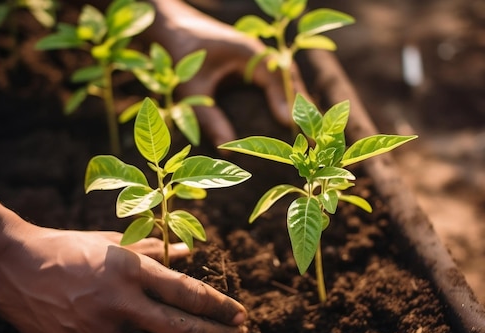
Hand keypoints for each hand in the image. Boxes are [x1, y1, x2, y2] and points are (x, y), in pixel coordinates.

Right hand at [0, 224, 247, 332]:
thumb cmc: (65, 247)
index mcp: (131, 270)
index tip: (240, 314)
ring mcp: (105, 332)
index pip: (191, 294)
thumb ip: (154, 248)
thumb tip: (190, 253)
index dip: (222, 308)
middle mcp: (122, 304)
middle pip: (185, 331)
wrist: (13, 268)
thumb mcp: (112, 241)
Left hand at [144, 0, 309, 144]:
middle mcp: (259, 52)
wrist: (170, 28)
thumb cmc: (179, 56)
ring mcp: (258, 57)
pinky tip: (290, 120)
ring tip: (311, 132)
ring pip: (287, 81)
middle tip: (314, 137)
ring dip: (298, 103)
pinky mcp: (253, 64)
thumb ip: (209, 119)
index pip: (278, 78)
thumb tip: (227, 152)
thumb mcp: (192, 90)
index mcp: (249, 52)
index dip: (287, 102)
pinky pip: (277, 82)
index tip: (292, 126)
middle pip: (291, 80)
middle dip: (303, 107)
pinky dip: (285, 99)